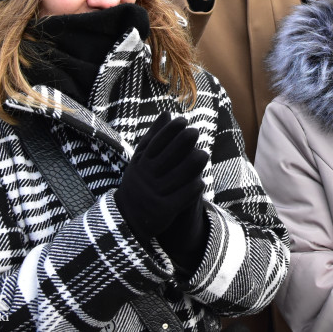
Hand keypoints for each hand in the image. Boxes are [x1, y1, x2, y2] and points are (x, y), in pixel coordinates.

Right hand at [115, 113, 208, 244]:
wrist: (127, 219)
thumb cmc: (140, 182)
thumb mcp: (141, 160)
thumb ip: (154, 137)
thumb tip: (168, 113)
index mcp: (140, 164)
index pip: (156, 142)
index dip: (170, 130)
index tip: (182, 120)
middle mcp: (146, 177)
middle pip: (170, 155)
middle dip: (184, 140)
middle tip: (196, 131)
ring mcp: (155, 194)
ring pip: (181, 174)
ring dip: (195, 162)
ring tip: (204, 154)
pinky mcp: (164, 210)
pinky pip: (184, 195)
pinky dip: (194, 186)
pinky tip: (201, 181)